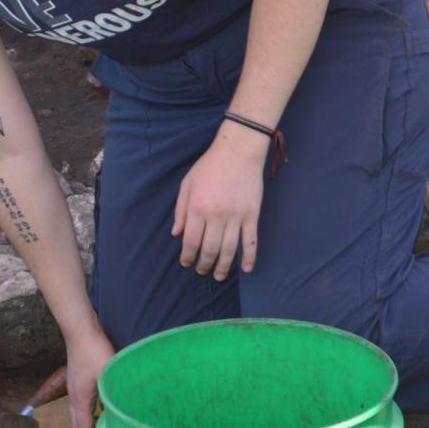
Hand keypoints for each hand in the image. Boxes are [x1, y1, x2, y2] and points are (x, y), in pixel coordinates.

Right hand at [65, 327, 115, 427]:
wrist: (80, 332)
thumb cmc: (94, 351)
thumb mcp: (107, 374)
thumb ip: (112, 392)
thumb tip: (121, 409)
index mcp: (80, 398)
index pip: (82, 427)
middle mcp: (73, 396)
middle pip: (76, 423)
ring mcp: (72, 387)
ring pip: (75, 412)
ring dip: (87, 421)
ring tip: (104, 423)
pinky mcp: (75, 380)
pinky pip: (78, 402)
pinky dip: (87, 409)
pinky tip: (101, 404)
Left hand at [172, 128, 265, 280]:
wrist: (238, 151)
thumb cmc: (209, 166)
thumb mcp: (187, 184)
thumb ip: (180, 210)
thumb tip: (176, 234)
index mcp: (197, 207)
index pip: (191, 241)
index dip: (188, 256)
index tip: (186, 263)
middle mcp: (216, 215)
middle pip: (209, 249)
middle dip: (204, 264)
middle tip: (201, 271)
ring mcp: (236, 216)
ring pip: (229, 249)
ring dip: (223, 266)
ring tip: (217, 275)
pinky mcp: (252, 214)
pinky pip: (251, 240)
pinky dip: (249, 257)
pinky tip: (246, 269)